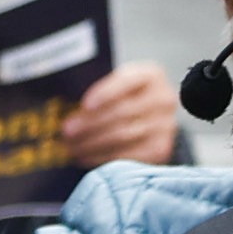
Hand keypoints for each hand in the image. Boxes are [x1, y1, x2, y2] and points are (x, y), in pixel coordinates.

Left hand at [61, 62, 183, 172]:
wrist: (152, 120)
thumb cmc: (126, 99)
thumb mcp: (117, 86)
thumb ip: (99, 93)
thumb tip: (68, 111)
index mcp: (150, 75)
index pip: (127, 81)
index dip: (105, 93)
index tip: (85, 105)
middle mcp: (163, 98)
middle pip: (122, 112)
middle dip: (90, 123)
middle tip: (67, 131)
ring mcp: (165, 125)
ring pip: (123, 135)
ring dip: (92, 143)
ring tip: (71, 147)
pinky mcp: (159, 149)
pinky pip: (127, 155)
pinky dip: (101, 158)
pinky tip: (85, 157)